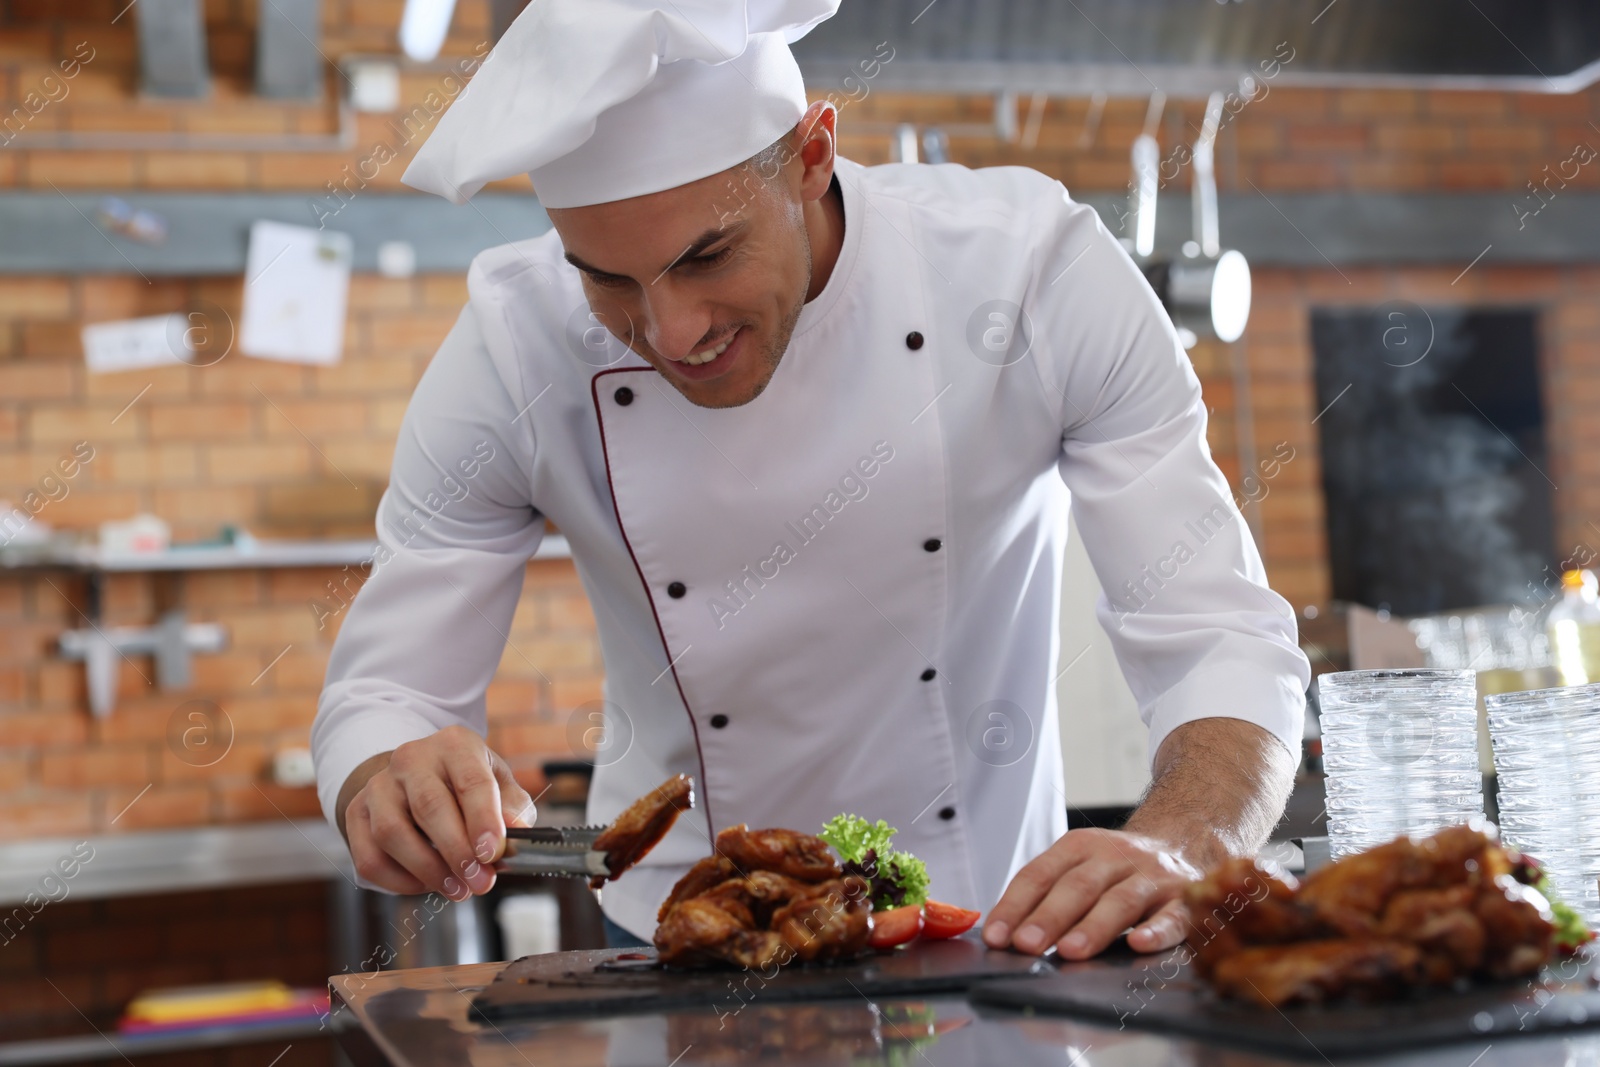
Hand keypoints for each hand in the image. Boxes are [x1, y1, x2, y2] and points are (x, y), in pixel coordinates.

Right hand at [340, 725, 536, 899]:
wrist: (417, 779)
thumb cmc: (468, 786)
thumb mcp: (500, 786)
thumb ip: (513, 808)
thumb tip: (515, 829)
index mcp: (455, 745)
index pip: (470, 781)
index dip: (482, 819)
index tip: (492, 853)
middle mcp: (412, 758)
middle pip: (429, 807)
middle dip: (457, 852)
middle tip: (480, 883)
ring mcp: (379, 785)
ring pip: (392, 832)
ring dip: (427, 869)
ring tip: (457, 889)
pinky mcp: (357, 812)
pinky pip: (369, 856)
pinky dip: (398, 880)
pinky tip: (425, 884)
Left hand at [982, 827, 1201, 959]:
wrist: (1184, 842)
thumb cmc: (1119, 868)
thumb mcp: (1081, 864)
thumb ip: (1047, 894)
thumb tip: (1005, 936)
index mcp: (1081, 846)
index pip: (1040, 874)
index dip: (1015, 905)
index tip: (996, 936)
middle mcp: (1115, 856)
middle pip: (1078, 886)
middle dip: (1048, 917)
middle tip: (1026, 945)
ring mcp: (1152, 876)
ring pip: (1120, 900)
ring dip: (1093, 927)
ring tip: (1069, 952)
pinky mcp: (1184, 899)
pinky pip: (1173, 916)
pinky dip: (1157, 931)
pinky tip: (1139, 944)